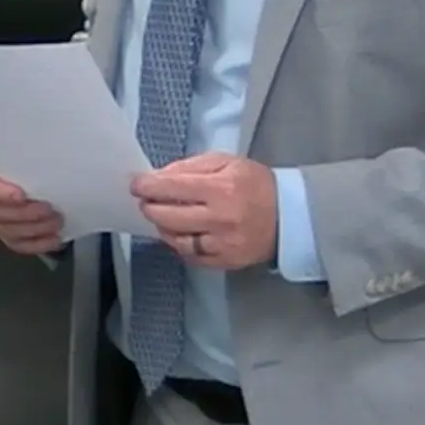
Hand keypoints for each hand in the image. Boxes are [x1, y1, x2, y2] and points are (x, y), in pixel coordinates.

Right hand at [0, 156, 63, 255]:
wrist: (26, 170)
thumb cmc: (25, 159)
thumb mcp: (23, 150)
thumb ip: (27, 154)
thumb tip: (46, 151)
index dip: (2, 193)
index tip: (21, 195)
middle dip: (27, 214)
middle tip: (49, 209)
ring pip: (9, 231)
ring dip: (35, 229)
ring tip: (55, 222)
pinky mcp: (6, 233)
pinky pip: (18, 244)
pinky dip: (37, 244)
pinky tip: (51, 239)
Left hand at [130, 151, 274, 270]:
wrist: (288, 217)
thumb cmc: (255, 184)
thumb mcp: (226, 162)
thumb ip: (190, 167)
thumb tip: (158, 177)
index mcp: (221, 188)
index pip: (172, 188)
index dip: (147, 187)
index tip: (135, 185)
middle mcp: (220, 218)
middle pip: (167, 217)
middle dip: (150, 207)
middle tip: (146, 201)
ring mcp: (222, 244)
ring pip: (175, 240)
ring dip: (162, 227)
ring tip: (163, 217)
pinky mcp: (224, 262)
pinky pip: (189, 256)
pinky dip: (178, 245)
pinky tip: (179, 234)